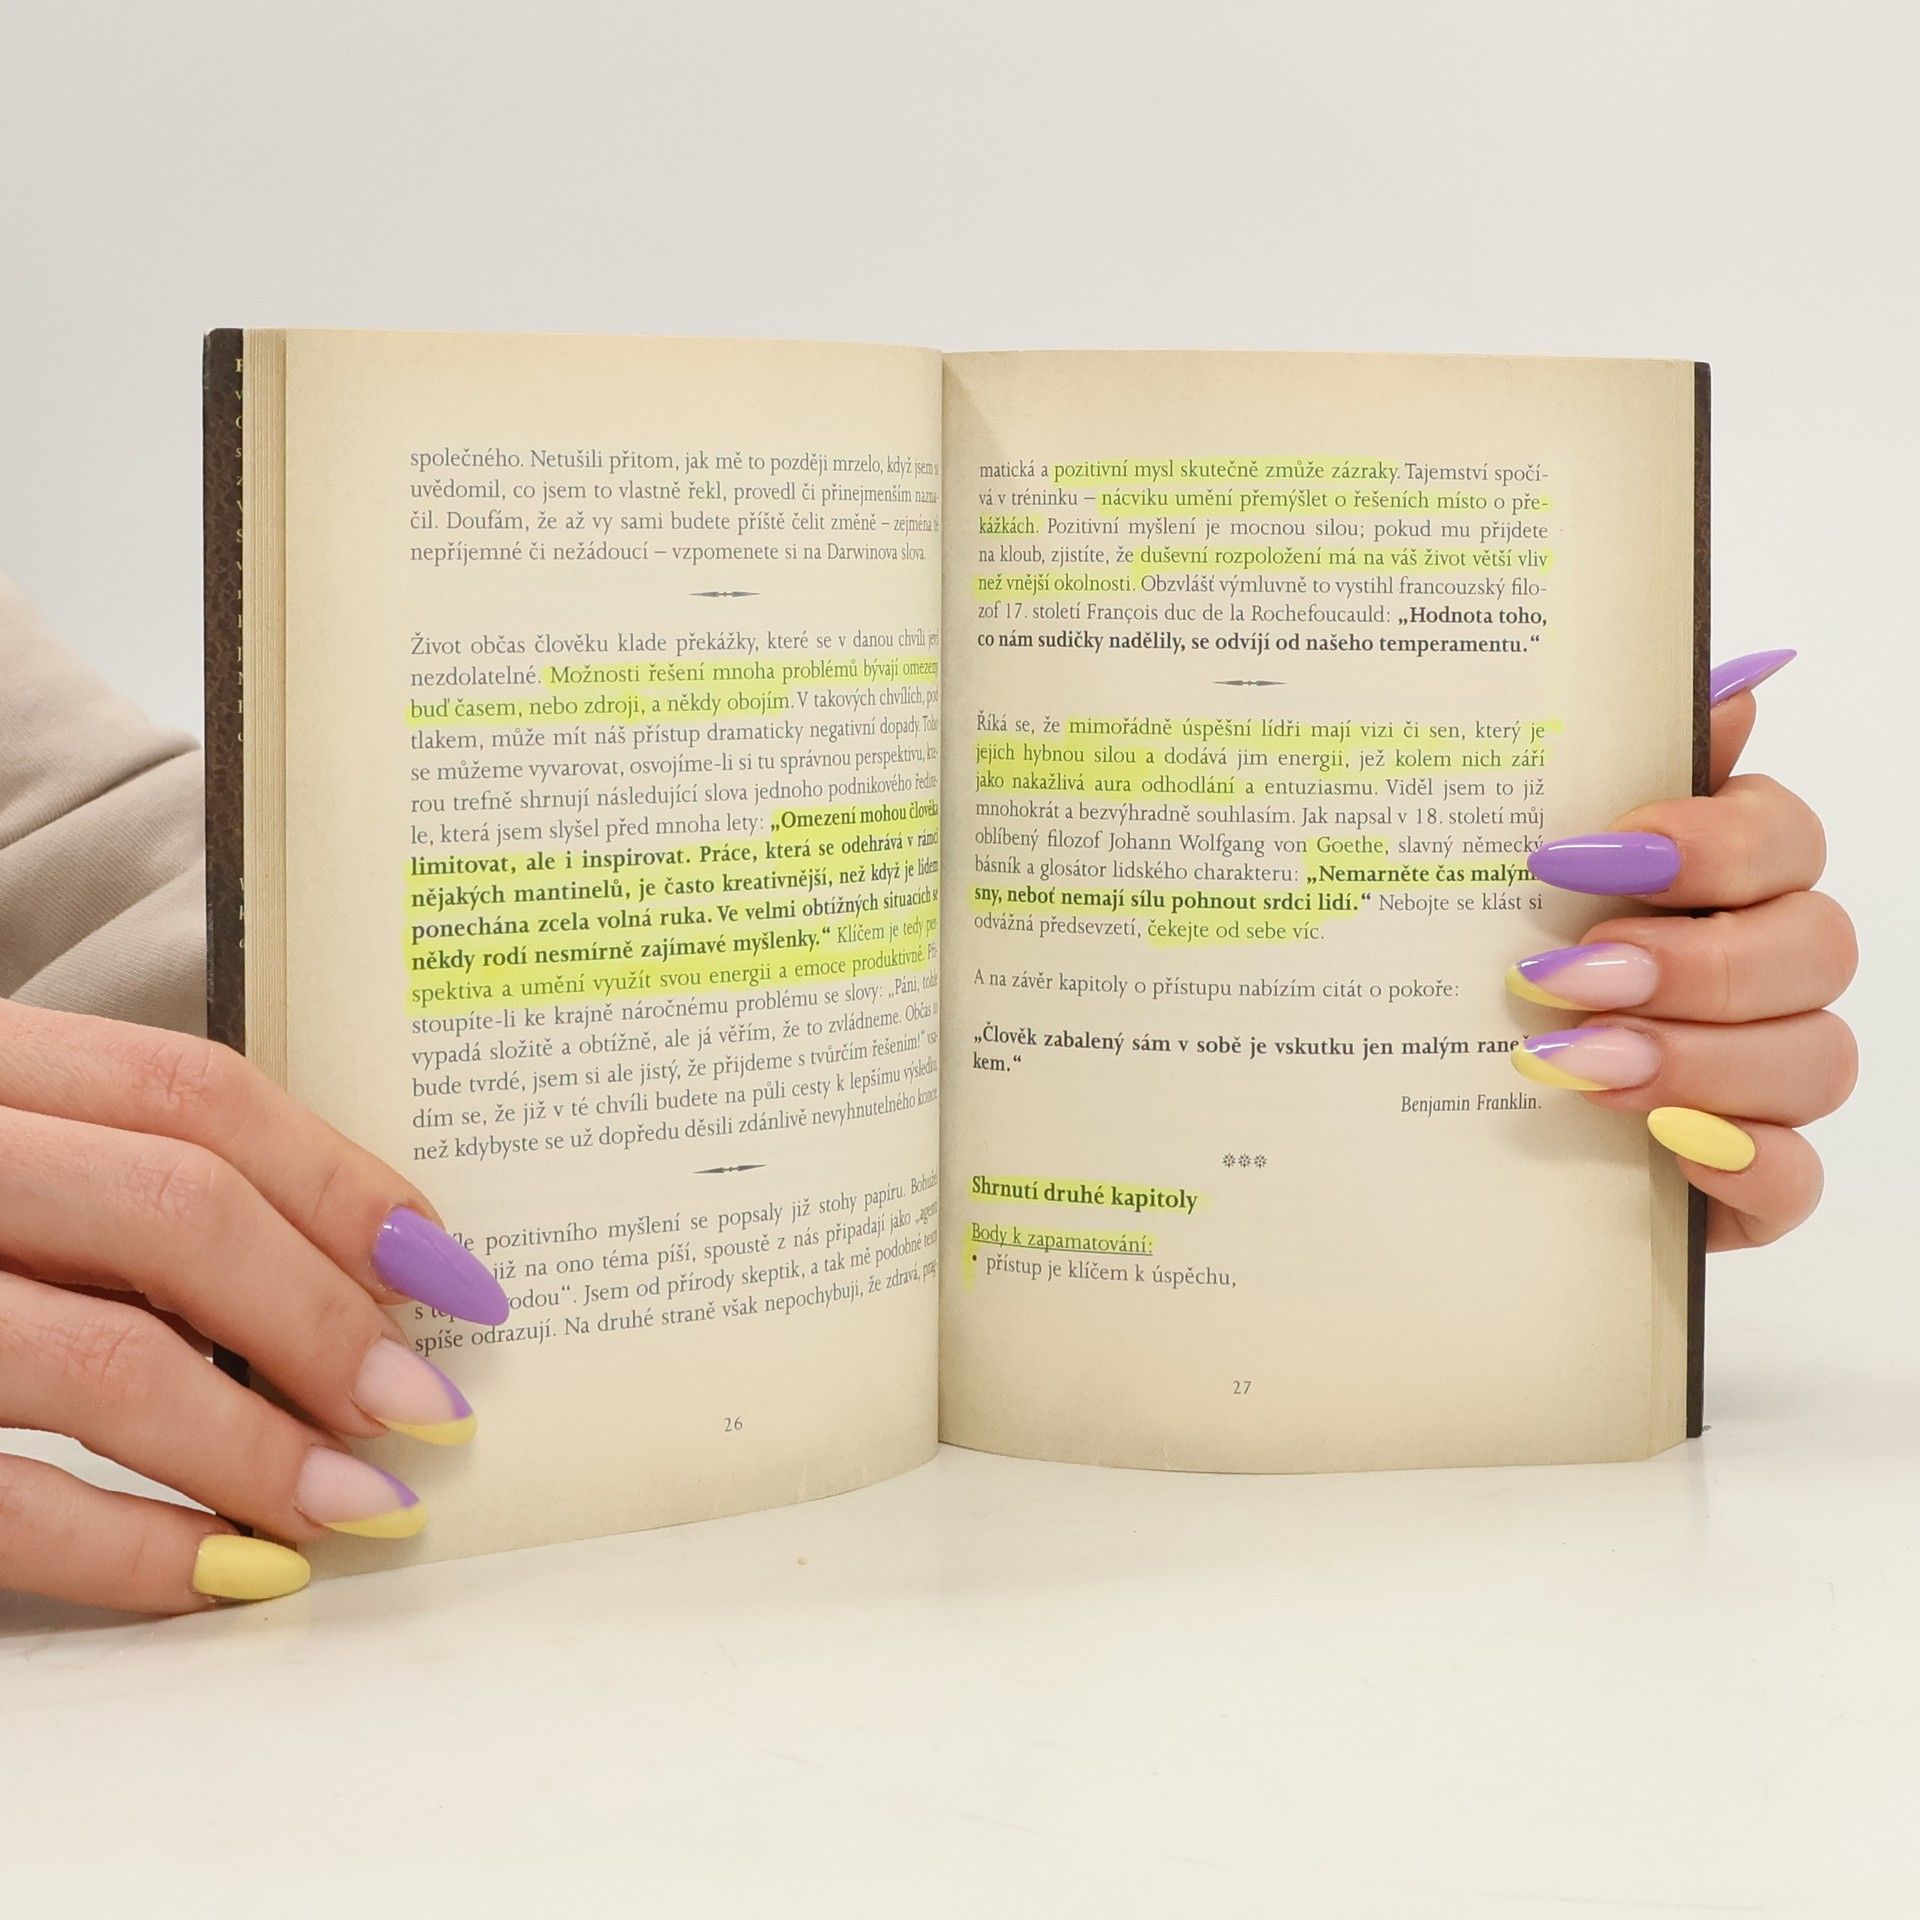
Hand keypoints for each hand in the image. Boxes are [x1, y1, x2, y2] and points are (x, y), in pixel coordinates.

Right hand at [0, 1005, 508, 1613]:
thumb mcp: (0, 1147)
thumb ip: (119, 1178)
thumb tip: (350, 1275)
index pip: (198, 1094)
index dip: (345, 1184)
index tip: (454, 1273)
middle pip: (175, 1211)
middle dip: (327, 1319)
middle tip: (428, 1410)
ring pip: (98, 1355)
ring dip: (256, 1447)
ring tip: (361, 1506)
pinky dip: (130, 1549)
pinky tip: (229, 1577)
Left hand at [1509, 650, 1856, 1249]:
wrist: (1426, 1125)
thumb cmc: (1474, 975)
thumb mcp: (1510, 876)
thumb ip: (1616, 774)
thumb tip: (1731, 680)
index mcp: (1720, 882)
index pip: (1781, 836)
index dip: (1707, 844)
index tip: (1587, 857)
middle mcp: (1761, 973)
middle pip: (1814, 946)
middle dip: (1695, 961)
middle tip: (1569, 975)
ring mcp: (1764, 1082)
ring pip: (1816, 1059)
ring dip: (1699, 1059)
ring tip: (1580, 1066)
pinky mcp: (1748, 1183)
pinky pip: (1797, 1179)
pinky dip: (1745, 1163)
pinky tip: (1666, 1148)